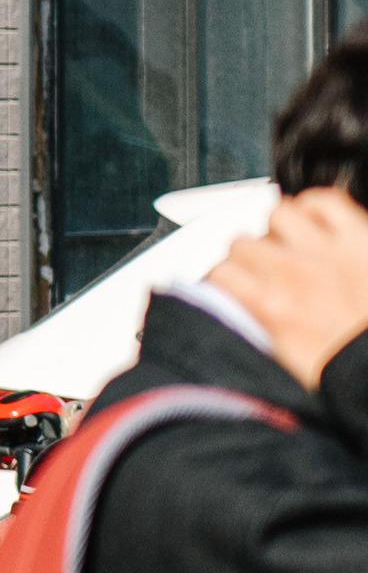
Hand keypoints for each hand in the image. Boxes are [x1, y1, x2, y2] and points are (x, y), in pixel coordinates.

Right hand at [208, 189, 367, 389]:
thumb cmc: (344, 371)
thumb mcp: (282, 357)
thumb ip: (252, 322)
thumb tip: (232, 302)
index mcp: (270, 307)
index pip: (219, 272)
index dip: (218, 276)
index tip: (222, 278)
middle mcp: (292, 273)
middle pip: (241, 241)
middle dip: (245, 255)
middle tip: (257, 266)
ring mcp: (326, 251)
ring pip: (277, 212)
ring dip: (276, 226)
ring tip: (284, 239)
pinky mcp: (359, 238)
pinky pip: (325, 201)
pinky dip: (315, 206)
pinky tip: (313, 221)